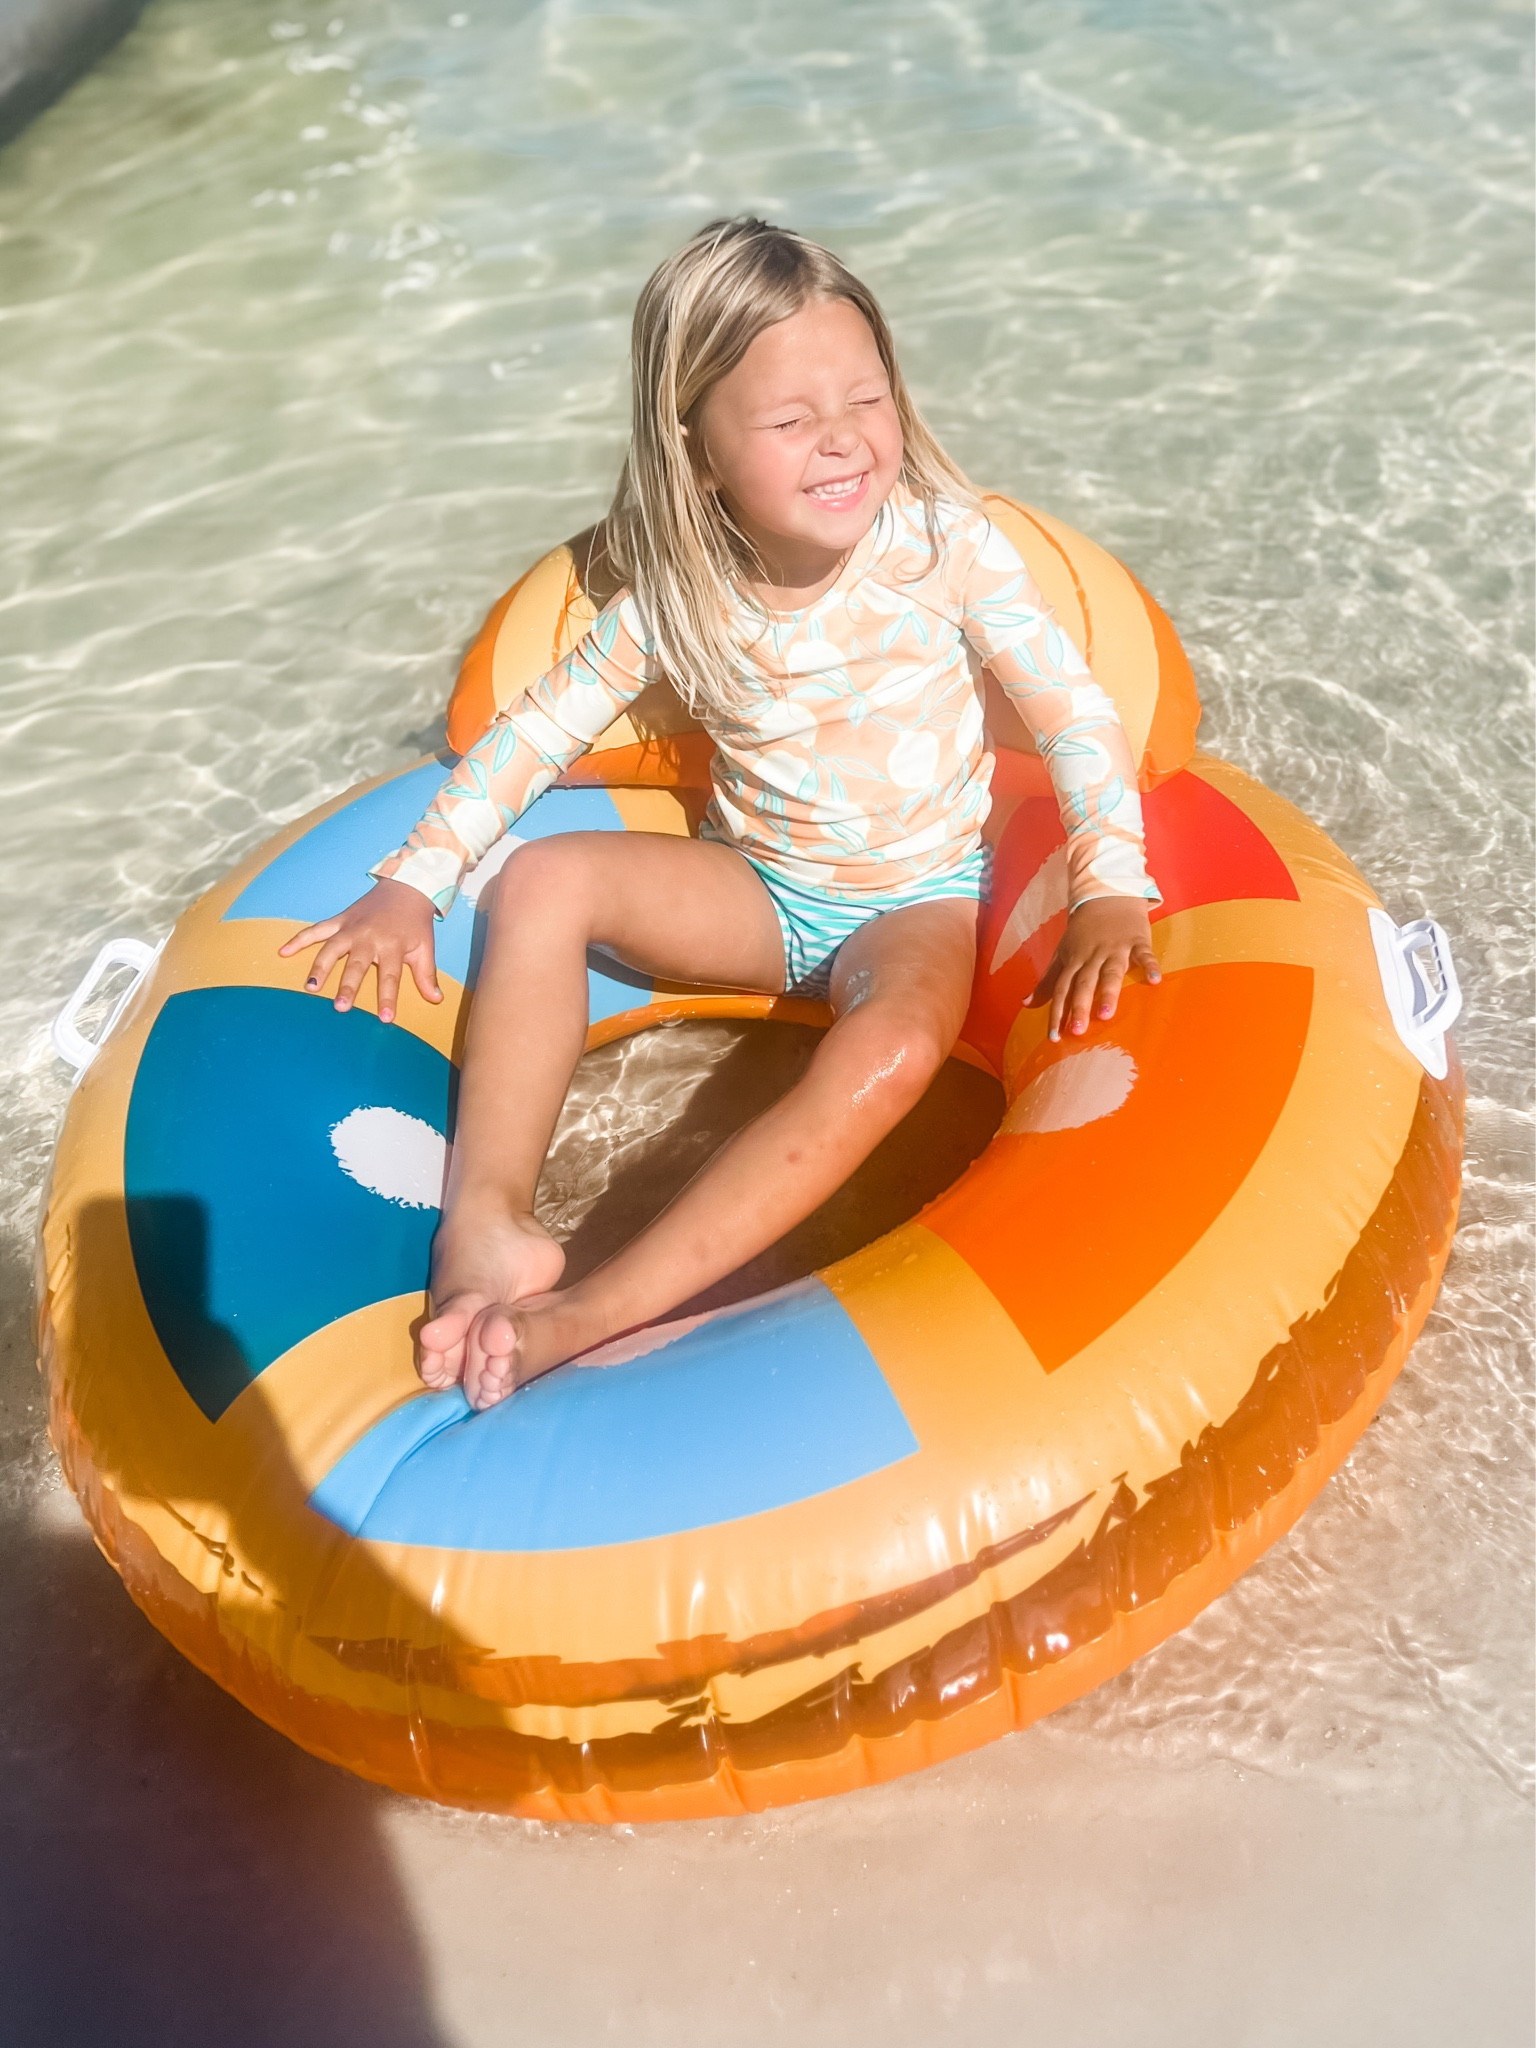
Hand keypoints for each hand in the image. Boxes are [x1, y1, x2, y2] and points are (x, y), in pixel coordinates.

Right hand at [279, 879, 441, 1023]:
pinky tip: (283, 952)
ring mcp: (351, 928)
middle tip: (340, 1007)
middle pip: (356, 964)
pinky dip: (299, 939)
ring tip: (310, 987)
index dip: (387, 998)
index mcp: (392, 945)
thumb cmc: (415, 923)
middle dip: (348, 986)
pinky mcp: (340, 920)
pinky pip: (316, 930)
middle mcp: (369, 937)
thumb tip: (435, 999)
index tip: (384, 1019)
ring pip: (331, 948)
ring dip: (320, 967)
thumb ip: (426, 975)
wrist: (406, 887)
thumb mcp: (425, 948)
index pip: (390, 976)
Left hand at [1029, 895, 1159, 1041]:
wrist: (1106, 895)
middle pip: (1084, 984)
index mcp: (1073, 960)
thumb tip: (1026, 1004)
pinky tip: (1154, 980)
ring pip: (1111, 972)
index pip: (1061, 989)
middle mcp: (1092, 957)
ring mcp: (1115, 949)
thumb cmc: (1083, 931)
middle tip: (1078, 1031)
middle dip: (1080, 1006)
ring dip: (1108, 992)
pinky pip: (1143, 954)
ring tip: (1106, 1014)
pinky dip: (1149, 965)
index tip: (1054, 1036)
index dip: (1057, 1012)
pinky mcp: (1136, 941)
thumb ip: (1047, 981)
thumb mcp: (1062, 953)